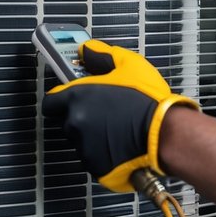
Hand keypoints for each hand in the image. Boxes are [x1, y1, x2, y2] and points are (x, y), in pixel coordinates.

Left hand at [41, 39, 199, 192]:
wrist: (164, 134)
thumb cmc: (148, 100)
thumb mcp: (129, 64)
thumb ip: (102, 54)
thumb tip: (86, 49)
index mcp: (77, 98)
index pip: (51, 102)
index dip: (61, 100)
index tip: (74, 101)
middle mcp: (75, 123)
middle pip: (68, 121)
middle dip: (83, 118)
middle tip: (106, 115)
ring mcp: (84, 147)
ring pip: (81, 141)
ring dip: (94, 136)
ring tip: (118, 130)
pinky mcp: (95, 166)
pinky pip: (94, 159)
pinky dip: (104, 153)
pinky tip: (122, 144)